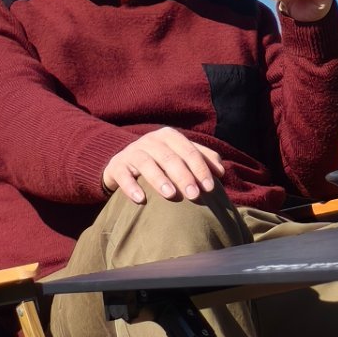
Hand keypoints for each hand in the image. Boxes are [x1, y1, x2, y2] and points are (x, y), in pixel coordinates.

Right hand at [102, 128, 226, 205]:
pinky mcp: (116, 166)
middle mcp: (150, 141)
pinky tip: (140, 200)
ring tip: (170, 195)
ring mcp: (131, 152)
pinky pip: (123, 175)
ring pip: (146, 163)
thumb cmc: (160, 162)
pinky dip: (130, 186)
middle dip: (183, 176)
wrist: (124, 164)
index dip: (200, 168)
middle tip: (194, 195)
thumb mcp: (180, 157)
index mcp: (169, 136)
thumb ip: (201, 160)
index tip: (210, 187)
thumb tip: (221, 171)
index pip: (188, 150)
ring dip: (159, 179)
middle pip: (169, 157)